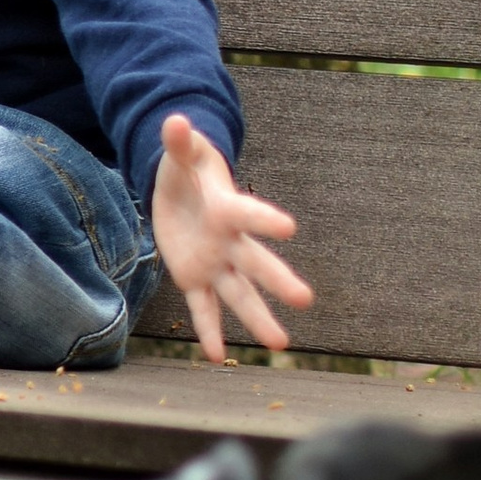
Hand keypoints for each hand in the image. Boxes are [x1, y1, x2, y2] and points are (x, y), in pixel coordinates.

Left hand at [150, 113, 313, 361]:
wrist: (182, 188)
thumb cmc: (188, 168)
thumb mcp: (181, 154)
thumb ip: (178, 143)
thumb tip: (174, 121)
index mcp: (227, 208)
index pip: (248, 214)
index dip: (265, 219)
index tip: (290, 229)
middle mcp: (228, 241)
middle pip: (255, 263)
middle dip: (278, 280)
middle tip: (306, 299)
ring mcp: (215, 263)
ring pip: (238, 294)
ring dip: (256, 318)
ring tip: (280, 345)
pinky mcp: (194, 278)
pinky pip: (203, 308)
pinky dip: (208, 330)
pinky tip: (216, 357)